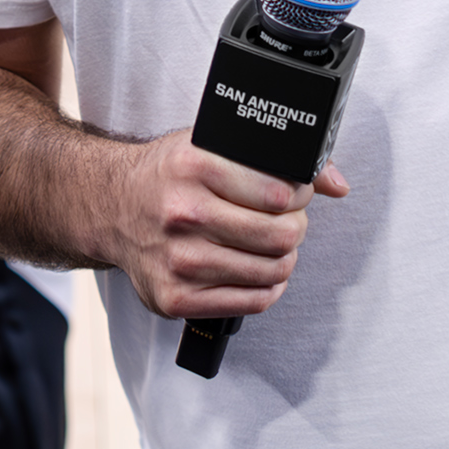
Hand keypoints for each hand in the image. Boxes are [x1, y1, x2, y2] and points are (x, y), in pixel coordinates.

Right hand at [105, 129, 349, 319]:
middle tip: (286, 222)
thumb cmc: (169, 176)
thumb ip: (276, 159)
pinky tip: (257, 271)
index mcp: (194, 166)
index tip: (295, 195)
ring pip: (272, 272)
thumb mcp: (213, 146)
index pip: (282, 193)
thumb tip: (336, 184)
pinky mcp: (175, 297)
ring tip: (269, 245)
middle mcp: (183, 212)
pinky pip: (253, 302)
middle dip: (295, 229)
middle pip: (282, 236)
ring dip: (283, 259)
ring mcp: (179, 260)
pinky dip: (268, 288)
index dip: (301, 195)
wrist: (111, 206)